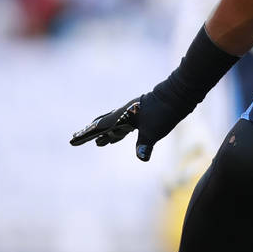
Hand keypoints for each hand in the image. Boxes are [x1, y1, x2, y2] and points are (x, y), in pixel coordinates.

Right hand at [70, 90, 188, 161]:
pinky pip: (128, 123)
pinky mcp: (146, 112)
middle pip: (104, 124)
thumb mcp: (154, 130)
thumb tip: (142, 158)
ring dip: (108, 134)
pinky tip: (123, 133)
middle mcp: (126, 112)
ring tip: (100, 144)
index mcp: (123, 116)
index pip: (99, 127)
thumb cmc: (166, 110)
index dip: (85, 135)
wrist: (181, 93)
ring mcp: (136, 112)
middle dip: (92, 133)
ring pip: (116, 124)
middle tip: (78, 138)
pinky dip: (121, 131)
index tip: (72, 140)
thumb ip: (145, 144)